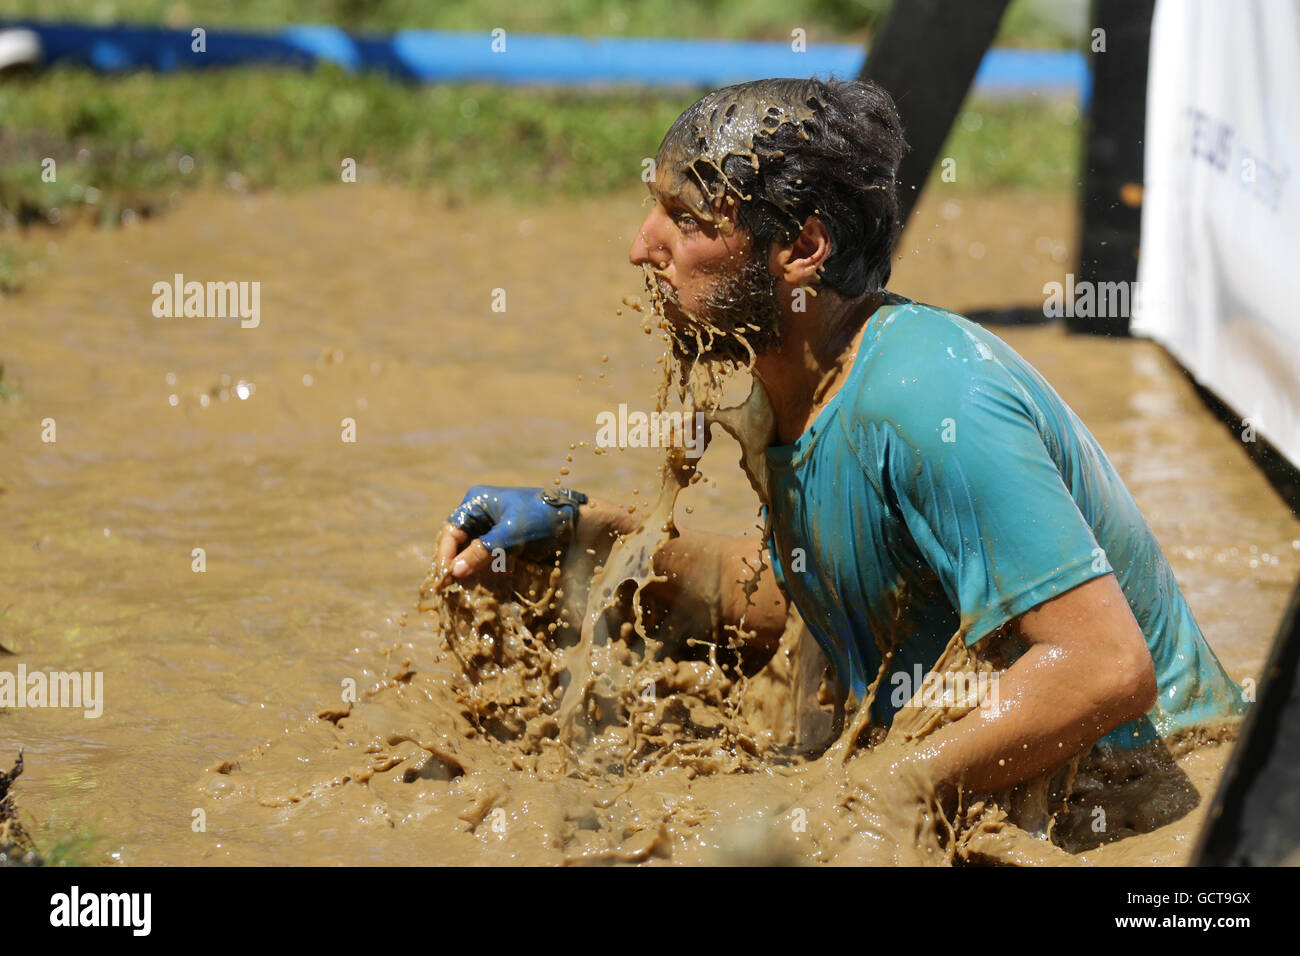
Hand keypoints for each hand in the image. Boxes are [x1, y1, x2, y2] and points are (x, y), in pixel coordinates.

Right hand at [433, 486, 586, 586]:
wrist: (578, 525)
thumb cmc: (542, 520)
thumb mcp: (510, 535)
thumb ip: (481, 552)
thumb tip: (453, 572)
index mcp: (478, 502)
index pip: (451, 530)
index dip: (445, 553)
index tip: (445, 576)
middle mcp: (482, 514)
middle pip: (459, 543)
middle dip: (458, 563)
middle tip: (452, 587)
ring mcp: (493, 529)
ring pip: (473, 553)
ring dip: (474, 568)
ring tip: (473, 585)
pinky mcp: (505, 543)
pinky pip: (489, 558)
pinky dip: (490, 569)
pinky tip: (500, 575)